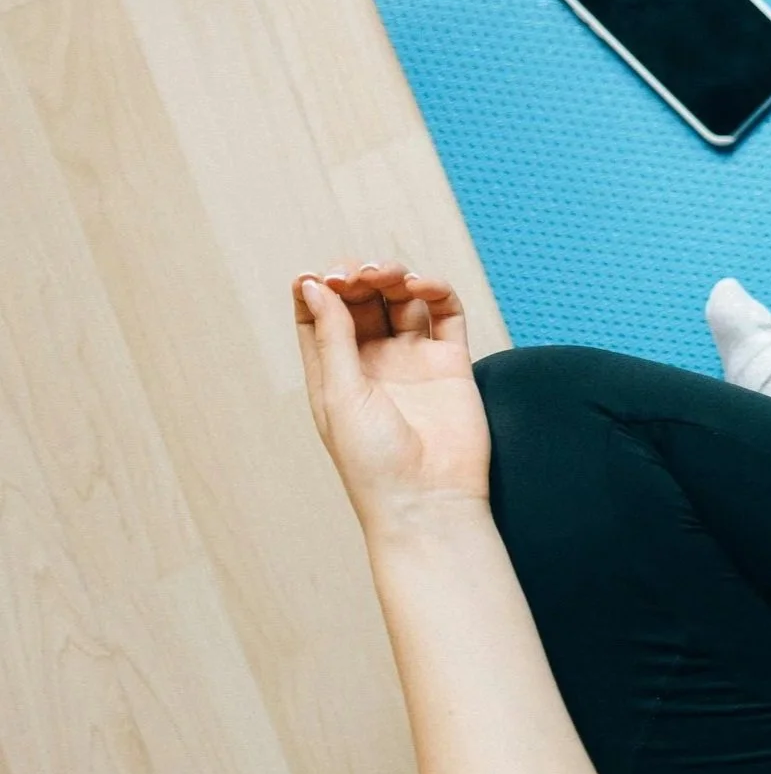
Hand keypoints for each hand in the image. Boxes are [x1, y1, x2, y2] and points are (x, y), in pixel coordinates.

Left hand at [294, 262, 490, 542]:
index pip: (320, 316)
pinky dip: (436, 290)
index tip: (319, 276)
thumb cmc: (373, 461)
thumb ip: (333, 336)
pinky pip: (446, 313)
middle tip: (361, 274)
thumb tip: (316, 284)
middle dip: (360, 277)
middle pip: (363, 300)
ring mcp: (413, 360)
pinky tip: (423, 286)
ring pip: (403, 300)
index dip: (318, 289)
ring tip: (392, 276)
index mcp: (334, 372)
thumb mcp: (340, 395)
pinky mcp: (451, 361)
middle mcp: (373, 362)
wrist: (429, 499)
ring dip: (395, 277)